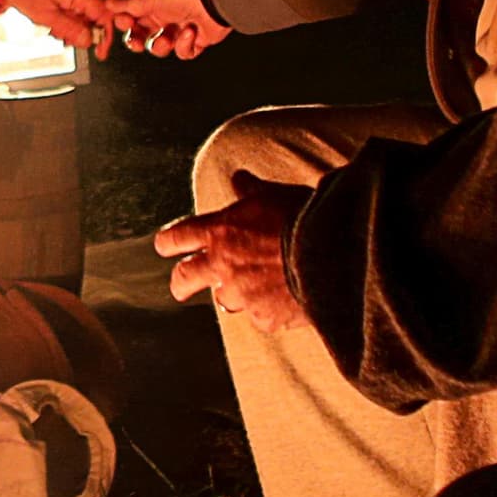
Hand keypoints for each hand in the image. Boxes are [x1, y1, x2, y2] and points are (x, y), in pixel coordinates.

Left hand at [0, 0, 115, 55]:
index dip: (104, 35)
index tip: (100, 51)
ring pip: (87, 20)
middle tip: (64, 38)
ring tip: (54, 29)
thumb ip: (70, 29)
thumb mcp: (46, 16)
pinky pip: (80, 14)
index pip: (105, 14)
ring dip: (73, 30)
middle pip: (97, 19)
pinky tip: (56, 25)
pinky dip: (70, 24)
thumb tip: (89, 40)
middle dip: (81, 34)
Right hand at [111, 0, 227, 59]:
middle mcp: (165, 13)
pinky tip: (190, 32)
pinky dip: (184, 45)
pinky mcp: (194, 40)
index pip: (131, 14)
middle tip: (138, 42)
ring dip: (162, 44)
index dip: (125, 22)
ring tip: (169, 37)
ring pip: (159, 47)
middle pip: (142, 34)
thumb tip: (107, 2)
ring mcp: (179, 27)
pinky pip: (181, 52)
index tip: (124, 23)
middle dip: (138, 40)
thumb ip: (128, 4)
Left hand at [155, 171, 309, 331]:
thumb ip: (251, 191)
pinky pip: (259, 316)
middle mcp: (223, 265)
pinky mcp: (264, 317)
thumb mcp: (274, 195)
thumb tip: (239, 178)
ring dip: (232, 294)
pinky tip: (283, 300)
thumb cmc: (304, 218)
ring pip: (223, 300)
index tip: (164, 247)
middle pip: (184, 278)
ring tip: (249, 288)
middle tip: (181, 286)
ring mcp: (242, 294)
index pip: (177, 237)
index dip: (168, 242)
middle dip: (180, 282)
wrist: (332, 255)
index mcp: (220, 231)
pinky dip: (267, 308)